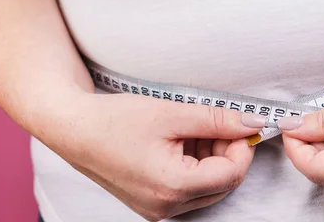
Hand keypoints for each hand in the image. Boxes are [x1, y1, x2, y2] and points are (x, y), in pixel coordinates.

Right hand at [37, 92, 265, 220]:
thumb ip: (216, 120)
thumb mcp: (171, 113)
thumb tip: (250, 122)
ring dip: (210, 159)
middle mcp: (166, 207)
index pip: (231, 174)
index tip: (241, 123)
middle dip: (226, 152)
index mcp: (173, 187)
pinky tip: (180, 141)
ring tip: (192, 129)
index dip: (242, 146)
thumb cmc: (115, 120)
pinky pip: (186, 190)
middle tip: (217, 123)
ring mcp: (156, 209)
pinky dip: (192, 166)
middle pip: (221, 184)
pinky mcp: (149, 203)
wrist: (73, 129)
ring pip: (205, 188)